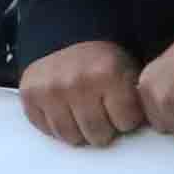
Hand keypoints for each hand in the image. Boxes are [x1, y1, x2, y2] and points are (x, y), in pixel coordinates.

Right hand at [20, 40, 147, 149]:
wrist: (66, 37)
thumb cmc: (101, 61)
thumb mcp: (128, 70)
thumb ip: (137, 99)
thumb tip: (144, 133)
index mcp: (107, 74)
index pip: (125, 124)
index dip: (126, 117)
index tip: (122, 106)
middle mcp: (76, 82)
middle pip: (97, 136)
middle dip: (104, 127)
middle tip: (102, 111)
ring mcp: (49, 90)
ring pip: (70, 137)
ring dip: (79, 129)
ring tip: (83, 112)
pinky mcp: (29, 95)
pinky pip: (46, 129)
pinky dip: (56, 124)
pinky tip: (64, 109)